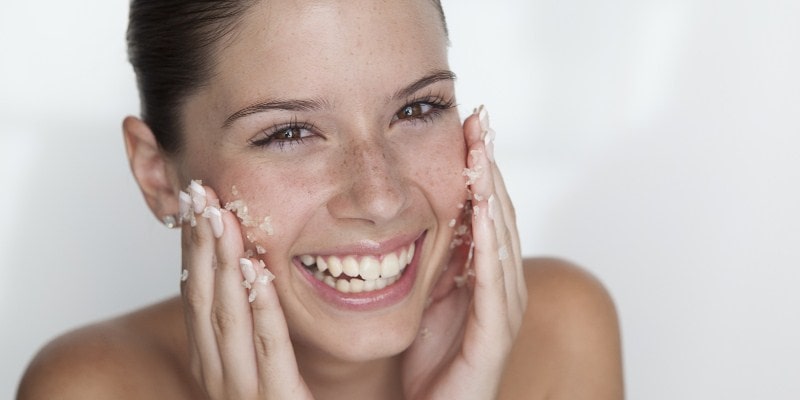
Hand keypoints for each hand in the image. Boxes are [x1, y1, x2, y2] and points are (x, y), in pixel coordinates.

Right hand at [179, 182, 313, 398]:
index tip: (193, 201)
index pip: (196, 294)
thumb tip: (245, 267)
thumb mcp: (259, 362)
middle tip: (198, 192)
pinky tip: (257, 272)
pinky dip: (261, 308)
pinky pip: (269, 349)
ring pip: (227, 318)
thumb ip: (250, 323)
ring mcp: (243, 392)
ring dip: (221, 265)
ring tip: (220, 218)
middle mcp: (218, 375)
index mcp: (211, 362)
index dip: (192, 246)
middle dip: (200, 243)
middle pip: (203, 298)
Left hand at [401, 106, 526, 399]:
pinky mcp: (497, 330)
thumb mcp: (427, 296)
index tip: (469, 124)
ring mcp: (504, 306)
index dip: (479, 167)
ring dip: (491, 190)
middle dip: (489, 165)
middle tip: (480, 119)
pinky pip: (493, 276)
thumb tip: (420, 215)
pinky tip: (481, 208)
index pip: (485, 208)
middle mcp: (503, 283)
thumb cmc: (430, 359)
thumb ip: (435, 258)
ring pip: (500, 235)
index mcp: (486, 272)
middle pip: (498, 211)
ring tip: (480, 148)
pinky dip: (488, 239)